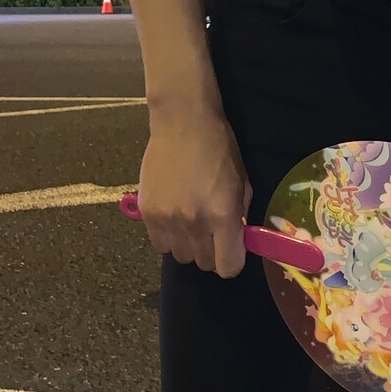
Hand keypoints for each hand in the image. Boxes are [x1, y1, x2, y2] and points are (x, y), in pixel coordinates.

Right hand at [136, 108, 252, 278]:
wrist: (182, 123)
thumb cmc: (219, 149)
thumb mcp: (242, 182)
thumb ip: (240, 216)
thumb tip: (237, 239)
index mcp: (222, 215)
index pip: (228, 267)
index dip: (232, 262)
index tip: (231, 250)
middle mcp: (194, 223)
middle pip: (204, 264)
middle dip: (211, 252)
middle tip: (211, 230)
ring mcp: (167, 219)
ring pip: (181, 256)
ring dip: (189, 245)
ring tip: (191, 221)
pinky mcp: (147, 213)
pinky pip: (160, 244)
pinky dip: (169, 236)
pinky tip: (174, 216)